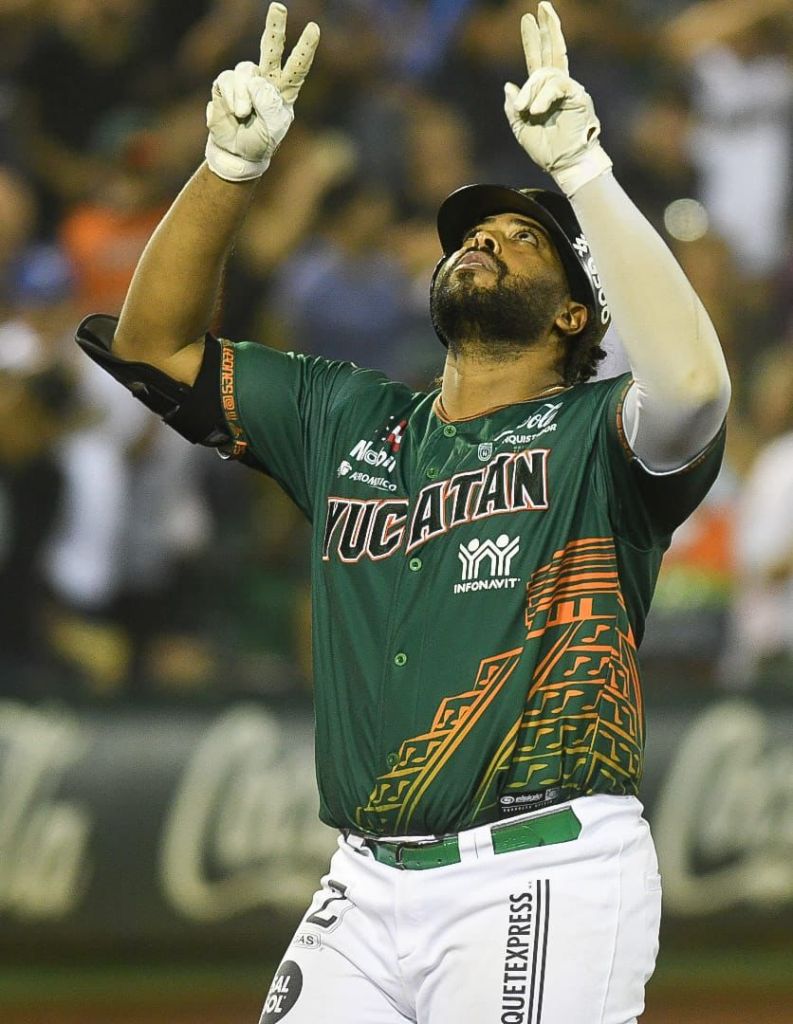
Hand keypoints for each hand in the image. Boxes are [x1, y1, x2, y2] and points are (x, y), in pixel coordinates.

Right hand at [205, 2, 319, 181]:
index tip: (314, 29)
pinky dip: (230, 97)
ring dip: (242, 96)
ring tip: (242, 114)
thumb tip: (256, 81)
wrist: (237, 153)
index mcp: (284, 91)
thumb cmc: (260, 143)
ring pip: (245, 72)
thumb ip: (269, 106)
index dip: (305, 48)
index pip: (298, 66)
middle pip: (272, 48)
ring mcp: (245, 81)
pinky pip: (226, 82)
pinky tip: (233, 113)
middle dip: (275, 27)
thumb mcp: (272, 129)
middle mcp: (266, 81)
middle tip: (278, 7)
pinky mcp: (225, 86)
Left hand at [504, 2, 611, 195]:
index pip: (537, 60)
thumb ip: (514, 109)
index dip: (532, 39)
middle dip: (547, 28)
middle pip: (552, 51)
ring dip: (533, 92)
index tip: (527, 18)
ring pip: (545, 75)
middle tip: (542, 6)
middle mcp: (558, 86)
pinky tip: (537, 111)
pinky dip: (544, 98)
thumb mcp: (521, 129)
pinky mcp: (578, 95)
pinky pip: (557, 86)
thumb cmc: (547, 151)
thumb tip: (509, 85)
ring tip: (530, 113)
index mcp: (543, 93)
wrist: (565, 165)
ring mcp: (569, 89)